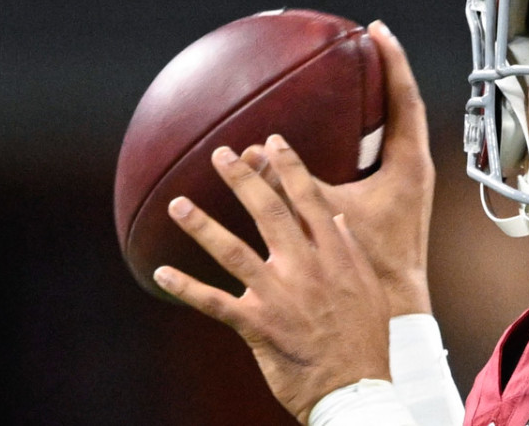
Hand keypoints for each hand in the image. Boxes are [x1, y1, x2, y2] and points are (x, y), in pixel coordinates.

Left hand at [154, 139, 390, 423]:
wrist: (355, 387)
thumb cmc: (364, 338)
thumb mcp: (368, 287)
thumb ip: (348, 250)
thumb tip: (334, 217)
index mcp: (334, 256)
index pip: (309, 200)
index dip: (289, 167)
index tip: (273, 142)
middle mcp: (305, 269)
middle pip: (269, 213)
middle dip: (243, 180)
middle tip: (220, 154)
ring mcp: (279, 296)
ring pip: (233, 252)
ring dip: (202, 225)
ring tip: (177, 203)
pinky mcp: (257, 325)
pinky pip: (214, 303)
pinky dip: (186, 289)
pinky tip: (160, 275)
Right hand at [242, 21, 435, 315]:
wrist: (395, 305)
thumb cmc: (368, 263)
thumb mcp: (325, 213)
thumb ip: (287, 182)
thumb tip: (247, 153)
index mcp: (409, 163)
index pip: (405, 97)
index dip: (393, 60)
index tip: (376, 29)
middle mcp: (414, 167)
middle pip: (404, 105)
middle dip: (385, 71)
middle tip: (363, 41)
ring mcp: (409, 182)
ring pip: (397, 128)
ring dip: (378, 100)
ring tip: (354, 73)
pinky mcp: (398, 198)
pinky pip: (385, 151)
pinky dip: (367, 132)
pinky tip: (343, 129)